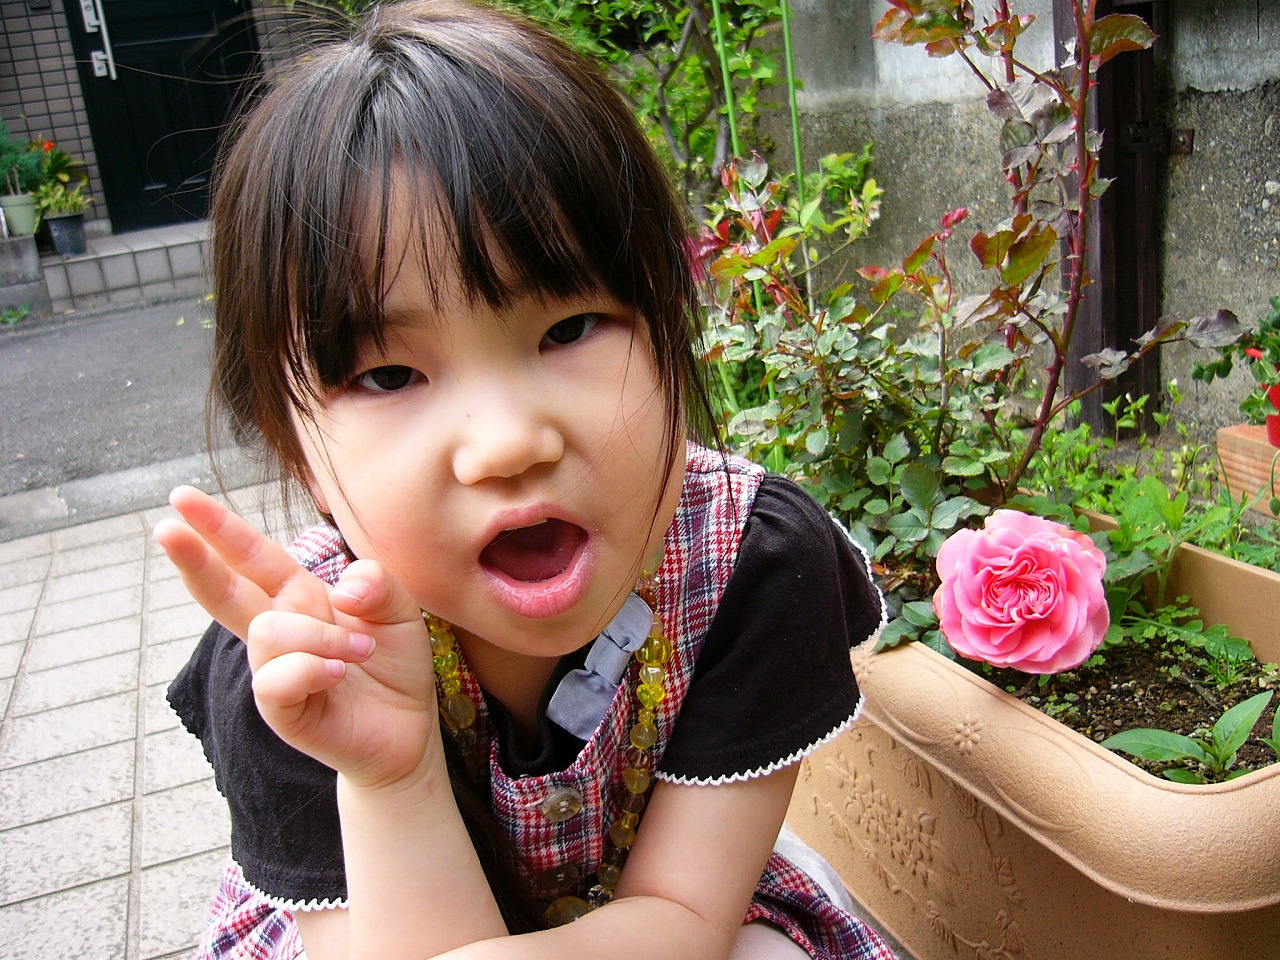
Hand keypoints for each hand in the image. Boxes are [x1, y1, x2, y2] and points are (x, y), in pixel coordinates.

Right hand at [154, 486, 439, 789]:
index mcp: (298, 596)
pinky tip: (338, 673)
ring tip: (358, 652)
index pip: (252, 556)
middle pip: (224, 590)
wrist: (407, 728)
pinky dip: (313, 668)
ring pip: (269, 632)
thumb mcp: (399, 611)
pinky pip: (277, 679)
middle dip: (195, 557)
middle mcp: (277, 630)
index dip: (220, 528)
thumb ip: (378, 584)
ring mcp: (273, 671)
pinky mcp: (281, 711)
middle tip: (165, 528)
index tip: (182, 497)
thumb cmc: (392, 664)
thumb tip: (346, 586)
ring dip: (322, 635)